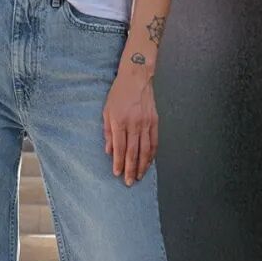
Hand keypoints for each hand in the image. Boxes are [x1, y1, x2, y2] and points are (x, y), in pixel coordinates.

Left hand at [103, 67, 157, 184]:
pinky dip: (152, 154)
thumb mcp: (106, 111)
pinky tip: (149, 163)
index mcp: (120, 122)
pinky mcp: (155, 121)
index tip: (117, 173)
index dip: (118, 162)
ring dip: (143, 165)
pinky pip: (154, 142)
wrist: (136, 78)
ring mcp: (146, 123)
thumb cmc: (118, 94)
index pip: (119, 148)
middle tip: (129, 182)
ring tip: (139, 176)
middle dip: (130, 169)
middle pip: (133, 152)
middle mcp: (134, 124)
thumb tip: (109, 150)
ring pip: (145, 150)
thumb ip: (108, 132)